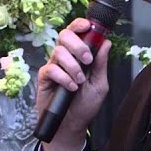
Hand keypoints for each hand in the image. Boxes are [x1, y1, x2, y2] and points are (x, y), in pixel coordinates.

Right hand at [36, 18, 110, 149]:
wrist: (72, 125)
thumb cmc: (85, 105)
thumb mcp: (99, 84)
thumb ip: (101, 64)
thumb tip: (106, 42)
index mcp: (79, 55)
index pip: (76, 32)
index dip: (79, 24)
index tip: (87, 26)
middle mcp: (65, 57)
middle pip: (65, 35)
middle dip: (78, 45)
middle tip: (87, 60)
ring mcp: (53, 66)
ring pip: (58, 51)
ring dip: (73, 66)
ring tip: (79, 81)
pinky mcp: (44, 77)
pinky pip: (51, 69)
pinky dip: (63, 77)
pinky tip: (70, 87)